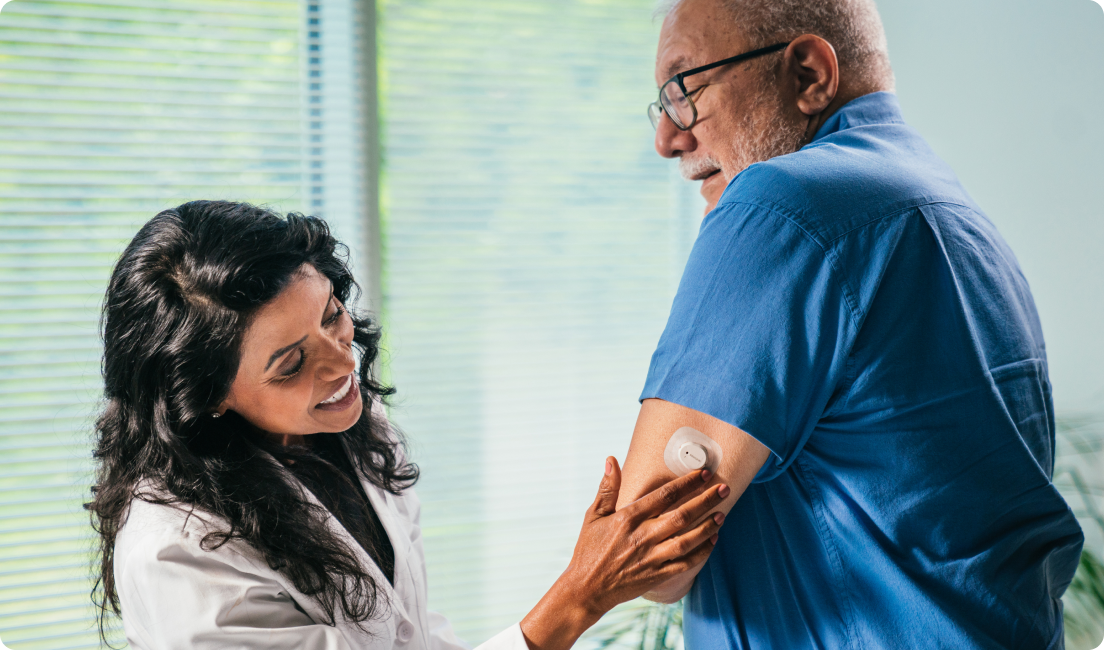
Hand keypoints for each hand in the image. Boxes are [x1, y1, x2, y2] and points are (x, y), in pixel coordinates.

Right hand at [520, 457, 727, 649]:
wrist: (586, 589)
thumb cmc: (588, 549)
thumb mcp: (593, 516)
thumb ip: (607, 488)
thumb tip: (611, 459)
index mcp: (628, 518)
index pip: (663, 495)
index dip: (686, 483)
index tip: (703, 473)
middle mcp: (642, 537)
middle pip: (681, 515)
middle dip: (705, 500)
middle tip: (724, 489)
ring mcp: (651, 557)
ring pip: (687, 540)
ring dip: (707, 527)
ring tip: (722, 514)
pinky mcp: (656, 575)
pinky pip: (685, 563)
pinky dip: (701, 552)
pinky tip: (712, 541)